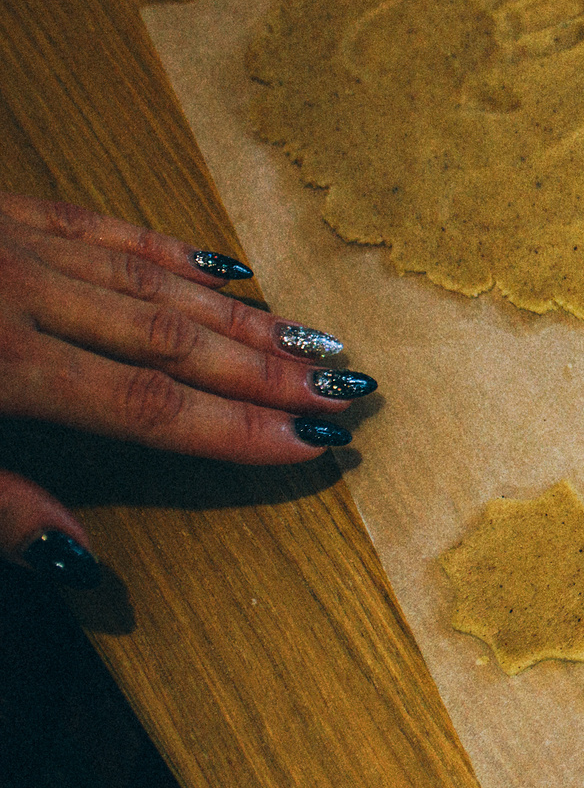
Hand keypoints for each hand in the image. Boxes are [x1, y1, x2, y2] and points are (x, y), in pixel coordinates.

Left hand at [0, 194, 373, 585]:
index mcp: (3, 369)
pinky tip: (223, 270)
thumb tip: (80, 560)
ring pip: (152, 287)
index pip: (146, 407)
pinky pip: (101, 227)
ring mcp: (15, 245)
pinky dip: (169, 252)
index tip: (314, 443)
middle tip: (346, 388)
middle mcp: (24, 297)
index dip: (235, 429)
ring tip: (313, 340)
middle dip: (266, 372)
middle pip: (171, 343)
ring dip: (239, 317)